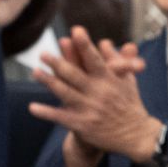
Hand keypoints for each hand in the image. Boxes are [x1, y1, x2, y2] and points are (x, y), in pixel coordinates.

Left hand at [31, 28, 161, 164]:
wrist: (135, 135)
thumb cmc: (129, 103)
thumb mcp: (127, 79)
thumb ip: (116, 60)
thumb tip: (104, 41)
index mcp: (109, 79)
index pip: (95, 59)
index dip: (84, 45)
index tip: (75, 31)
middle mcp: (98, 93)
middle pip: (75, 74)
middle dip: (58, 63)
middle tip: (43, 53)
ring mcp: (90, 109)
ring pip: (65, 93)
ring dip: (49, 82)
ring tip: (35, 71)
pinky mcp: (83, 125)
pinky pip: (61, 117)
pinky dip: (46, 112)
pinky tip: (32, 107)